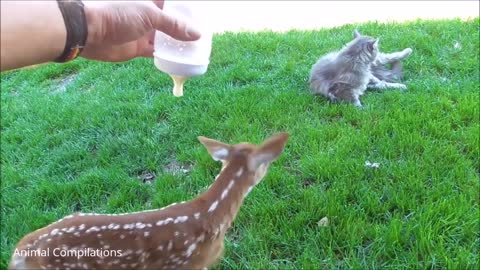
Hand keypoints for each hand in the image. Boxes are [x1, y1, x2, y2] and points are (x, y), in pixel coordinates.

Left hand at [81, 1, 200, 61]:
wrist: (90, 32)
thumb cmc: (117, 14)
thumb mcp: (150, 15)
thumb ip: (174, 25)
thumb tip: (197, 34)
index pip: (173, 3)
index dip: (186, 9)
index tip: (200, 18)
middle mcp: (147, 13)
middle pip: (171, 21)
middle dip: (185, 28)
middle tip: (201, 36)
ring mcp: (142, 30)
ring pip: (165, 37)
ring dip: (178, 44)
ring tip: (195, 50)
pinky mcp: (137, 47)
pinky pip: (157, 52)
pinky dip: (167, 56)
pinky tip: (180, 60)